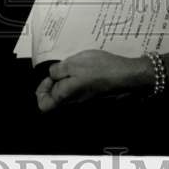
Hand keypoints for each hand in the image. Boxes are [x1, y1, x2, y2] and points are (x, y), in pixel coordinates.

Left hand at [36, 50, 151, 112]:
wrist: (127, 76)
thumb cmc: (101, 70)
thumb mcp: (72, 63)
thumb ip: (57, 71)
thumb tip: (52, 75)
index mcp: (65, 96)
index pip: (44, 104)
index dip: (42, 90)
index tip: (49, 77)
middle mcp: (74, 102)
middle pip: (56, 98)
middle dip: (55, 82)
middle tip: (61, 69)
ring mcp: (85, 100)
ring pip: (68, 92)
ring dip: (68, 78)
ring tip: (74, 66)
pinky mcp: (94, 95)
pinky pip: (80, 89)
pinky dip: (78, 78)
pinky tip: (85, 68)